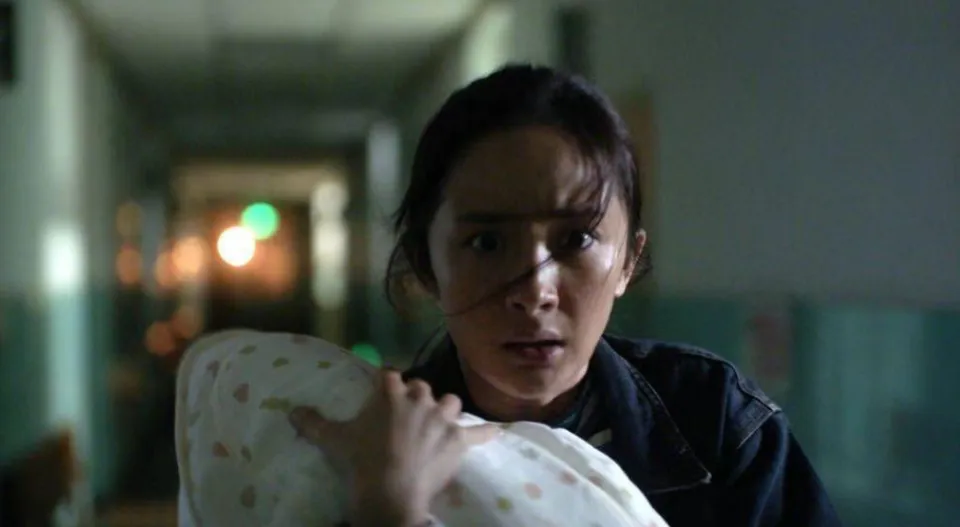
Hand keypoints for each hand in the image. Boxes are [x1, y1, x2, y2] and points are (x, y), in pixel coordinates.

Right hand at [288, 370, 498, 525]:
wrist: (390, 490)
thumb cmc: (361, 461)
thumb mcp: (334, 439)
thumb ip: (313, 422)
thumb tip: (291, 411)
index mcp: (389, 394)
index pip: (389, 376)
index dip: (386, 384)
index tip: (384, 392)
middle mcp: (419, 399)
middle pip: (422, 387)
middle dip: (416, 397)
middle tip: (408, 414)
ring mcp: (442, 419)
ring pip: (450, 402)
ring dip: (445, 409)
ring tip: (439, 420)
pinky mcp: (459, 440)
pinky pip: (479, 432)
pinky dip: (487, 432)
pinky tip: (498, 431)